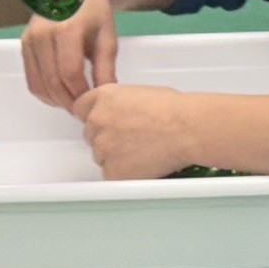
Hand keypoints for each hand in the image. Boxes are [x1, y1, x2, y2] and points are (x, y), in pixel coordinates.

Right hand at [23, 0, 119, 107]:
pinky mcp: (23, 45)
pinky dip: (45, 93)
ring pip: (39, 84)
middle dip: (70, 102)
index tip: (94, 104)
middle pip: (53, 82)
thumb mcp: (107, 39)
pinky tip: (60, 94)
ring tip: (74, 103)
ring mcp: (29, 40)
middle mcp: (42, 34)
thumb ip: (106, 69)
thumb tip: (105, 98)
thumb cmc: (94, 13)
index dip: (82, 94)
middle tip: (84, 110)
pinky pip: (32, 79)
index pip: (70, 73)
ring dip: (57, 100)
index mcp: (66, 28)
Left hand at [73, 83, 217, 179]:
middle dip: (106, 137)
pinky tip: (142, 164)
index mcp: (103, 97)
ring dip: (115, 157)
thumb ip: (118, 104)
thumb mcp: (138, 92)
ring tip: (142, 151)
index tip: (103, 123)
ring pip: (100, 156)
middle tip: (131, 140)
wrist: (188, 129)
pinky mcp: (113, 170)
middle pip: (90, 134)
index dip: (94, 117)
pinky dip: (124, 173)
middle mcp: (97, 120)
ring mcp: (103, 147)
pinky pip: (111, 174)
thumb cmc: (174, 110)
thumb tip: (115, 115)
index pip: (80, 109)